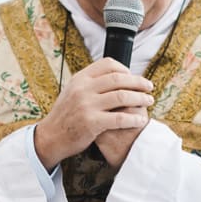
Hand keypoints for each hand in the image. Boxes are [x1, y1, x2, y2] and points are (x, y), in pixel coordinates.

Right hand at [33, 58, 153, 168]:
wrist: (51, 137)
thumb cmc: (66, 116)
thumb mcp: (73, 91)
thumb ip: (90, 83)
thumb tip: (114, 74)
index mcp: (80, 78)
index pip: (108, 64)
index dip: (126, 69)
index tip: (134, 77)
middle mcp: (83, 89)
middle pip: (119, 78)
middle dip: (138, 82)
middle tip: (149, 88)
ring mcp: (86, 105)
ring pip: (122, 96)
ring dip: (140, 99)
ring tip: (148, 102)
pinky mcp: (91, 123)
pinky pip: (120, 118)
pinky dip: (134, 119)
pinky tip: (141, 121)